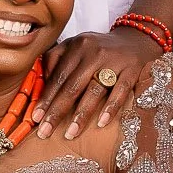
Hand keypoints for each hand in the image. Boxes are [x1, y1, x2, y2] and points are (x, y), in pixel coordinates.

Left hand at [34, 28, 154, 139]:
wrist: (137, 39)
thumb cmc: (100, 49)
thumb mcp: (76, 47)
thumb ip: (56, 61)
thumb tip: (39, 86)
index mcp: (76, 46)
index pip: (57, 76)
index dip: (45, 98)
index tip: (35, 117)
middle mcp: (94, 52)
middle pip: (72, 86)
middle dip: (56, 111)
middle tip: (45, 131)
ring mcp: (114, 61)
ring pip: (94, 90)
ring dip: (81, 115)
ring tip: (70, 134)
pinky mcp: (132, 70)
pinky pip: (120, 91)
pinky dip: (110, 108)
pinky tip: (101, 123)